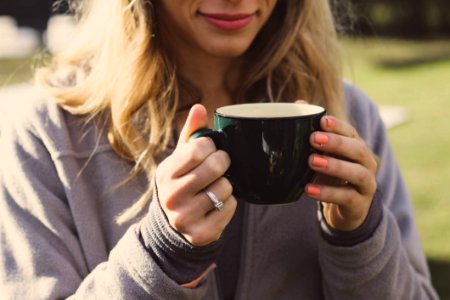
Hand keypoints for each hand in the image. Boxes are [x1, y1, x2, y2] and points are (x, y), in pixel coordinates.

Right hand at [156, 104, 236, 245]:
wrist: (173, 224)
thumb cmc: (182, 181)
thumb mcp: (181, 158)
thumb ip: (192, 133)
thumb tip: (200, 107)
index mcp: (165, 173)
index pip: (197, 149)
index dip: (210, 146)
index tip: (210, 149)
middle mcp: (171, 196)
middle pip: (214, 167)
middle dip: (223, 162)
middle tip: (220, 165)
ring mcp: (184, 217)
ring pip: (225, 188)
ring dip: (226, 184)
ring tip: (215, 187)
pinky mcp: (200, 234)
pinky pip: (230, 207)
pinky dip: (229, 203)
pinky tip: (217, 204)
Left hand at [306, 116, 378, 230]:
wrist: (346, 209)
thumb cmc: (332, 175)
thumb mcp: (322, 154)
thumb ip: (313, 131)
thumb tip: (298, 102)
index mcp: (356, 147)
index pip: (351, 132)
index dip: (338, 126)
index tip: (321, 121)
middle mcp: (366, 163)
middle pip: (358, 149)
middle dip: (336, 143)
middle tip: (313, 139)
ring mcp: (366, 184)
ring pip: (357, 173)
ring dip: (335, 166)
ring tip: (311, 161)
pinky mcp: (359, 204)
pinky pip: (346, 197)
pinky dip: (327, 193)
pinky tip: (308, 190)